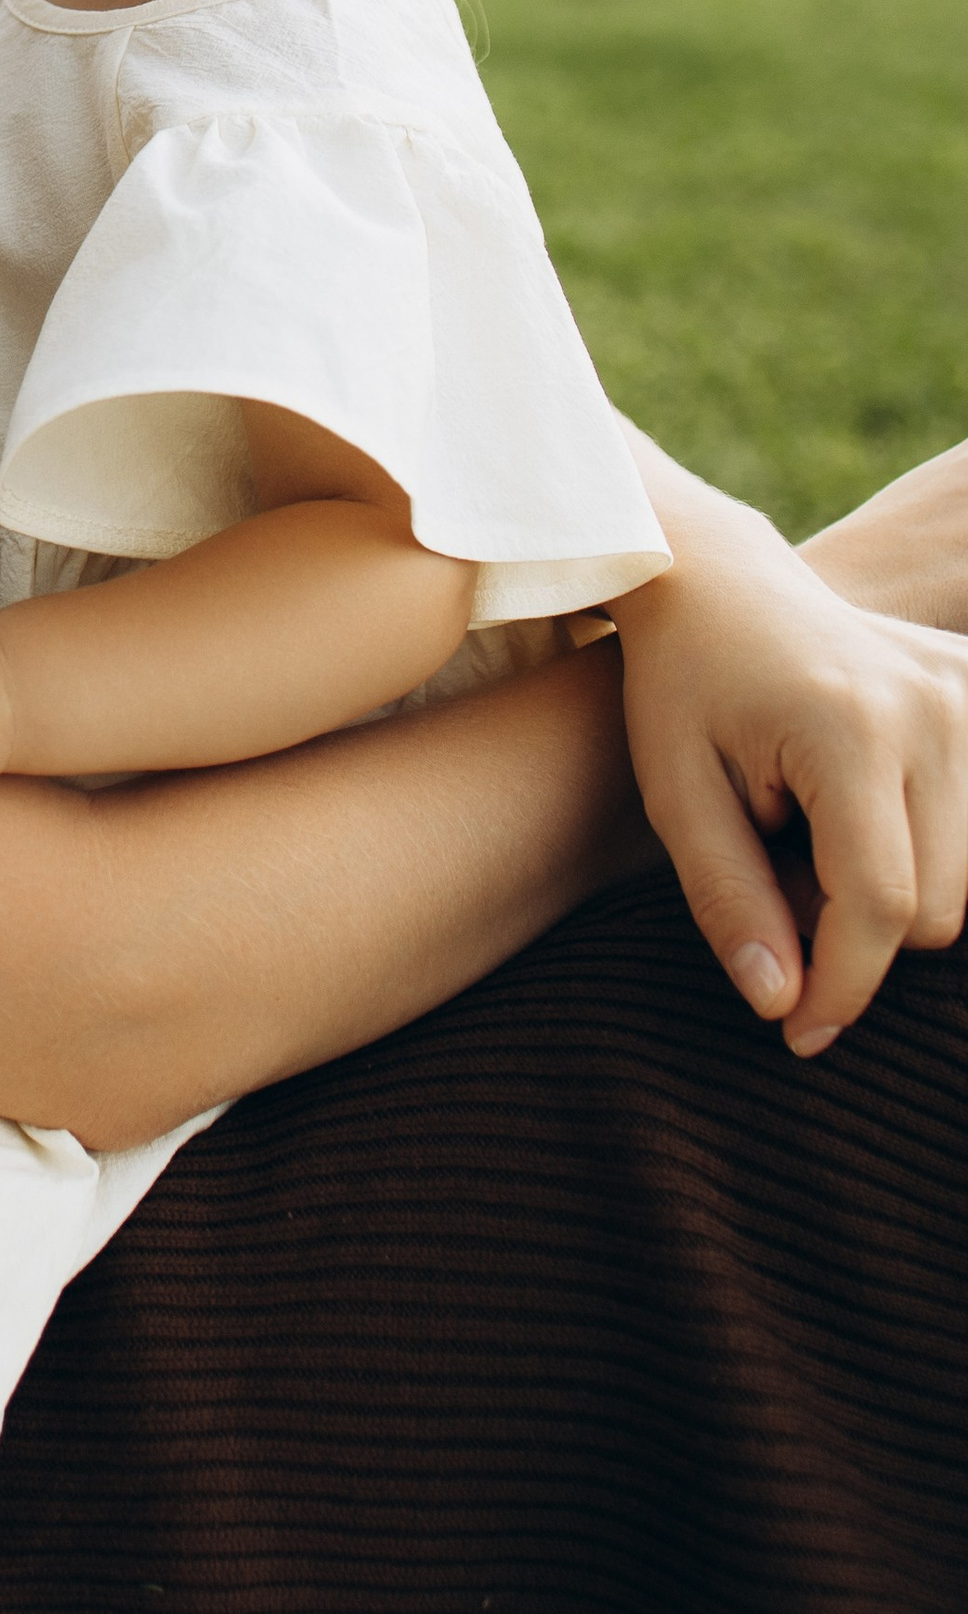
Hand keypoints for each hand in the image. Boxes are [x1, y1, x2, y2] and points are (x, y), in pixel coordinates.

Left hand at [615, 497, 967, 1054]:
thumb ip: (728, 900)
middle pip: (938, 908)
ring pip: (965, 882)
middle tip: (774, 878)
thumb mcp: (675, 794)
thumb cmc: (681, 684)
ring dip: (888, 891)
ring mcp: (967, 694)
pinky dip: (922, 846)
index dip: (842, 989)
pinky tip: (858, 811)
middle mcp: (932, 708)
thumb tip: (784, 1007)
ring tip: (808, 837)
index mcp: (850, 727)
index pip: (881, 907)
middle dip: (854, 931)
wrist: (718, 577)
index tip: (798, 1036)